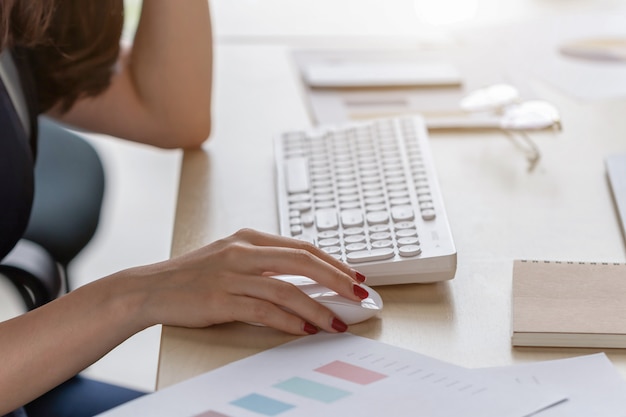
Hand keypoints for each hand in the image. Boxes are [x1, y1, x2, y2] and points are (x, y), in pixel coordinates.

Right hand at [139, 228, 367, 334]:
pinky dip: (289, 321)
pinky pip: (264, 310)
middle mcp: (243, 252)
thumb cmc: (192, 276)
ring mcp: (231, 275)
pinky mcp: (221, 300)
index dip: (334, 262)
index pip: (303, 247)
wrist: (149, 288)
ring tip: (337, 322)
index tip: (354, 276)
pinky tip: (304, 329)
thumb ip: (265, 265)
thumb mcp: (230, 258)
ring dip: (319, 308)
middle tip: (360, 296)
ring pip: (288, 289)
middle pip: (303, 262)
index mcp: (249, 238)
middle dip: (338, 280)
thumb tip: (306, 281)